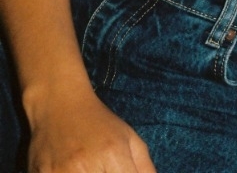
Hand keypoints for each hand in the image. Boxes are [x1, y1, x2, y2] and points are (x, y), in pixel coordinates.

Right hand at [26, 91, 156, 172]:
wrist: (60, 102)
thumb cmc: (100, 124)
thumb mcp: (130, 139)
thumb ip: (146, 169)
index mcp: (114, 154)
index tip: (121, 172)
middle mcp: (87, 164)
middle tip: (104, 168)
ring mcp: (62, 172)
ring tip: (88, 168)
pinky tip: (71, 170)